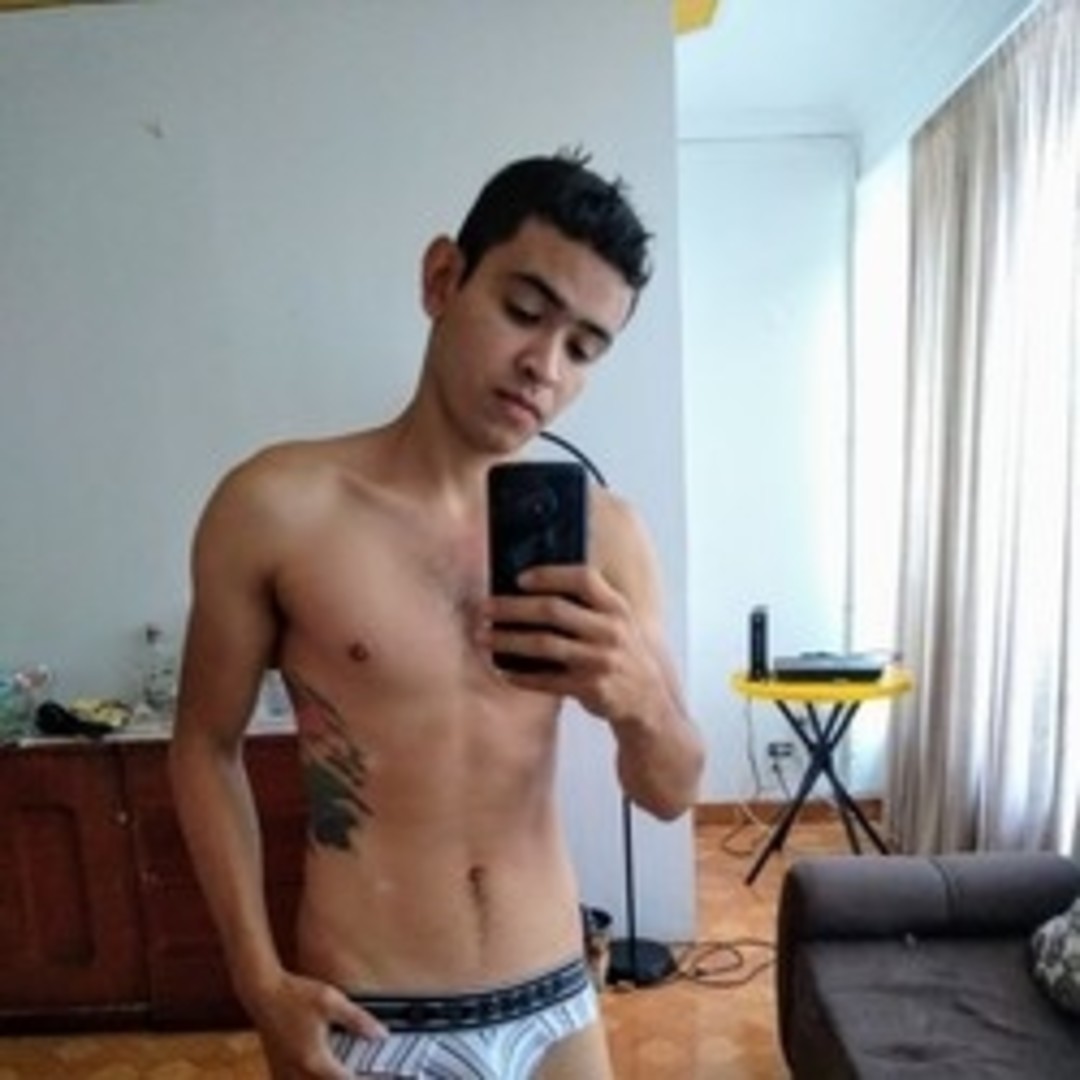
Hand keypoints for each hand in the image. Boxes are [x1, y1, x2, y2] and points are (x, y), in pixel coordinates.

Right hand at [246, 969, 387, 1079]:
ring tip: (338, 1074)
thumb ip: (358, 1020)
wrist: (261, 992)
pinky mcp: (275, 1069)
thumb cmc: (296, 995)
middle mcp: (297, 1073)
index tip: (379, 1078)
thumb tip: (382, 1035)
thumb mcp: (332, 1002)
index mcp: (315, 1060)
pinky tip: (314, 1075)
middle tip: (356, 1074)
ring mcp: (283, 1074)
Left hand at [479, 564, 663, 725]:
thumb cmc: (623, 656)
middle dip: (512, 608)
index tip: (519, 578)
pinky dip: (521, 675)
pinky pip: (546, 680)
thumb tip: (532, 588)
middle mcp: (611, 631)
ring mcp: (601, 661)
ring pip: (544, 645)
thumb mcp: (620, 624)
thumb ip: (591, 605)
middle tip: (485, 608)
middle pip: (553, 610)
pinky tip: (503, 670)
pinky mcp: (590, 688)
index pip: (583, 579)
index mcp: (618, 608)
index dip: (549, 575)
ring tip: (483, 637)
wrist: (648, 703)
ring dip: (507, 640)